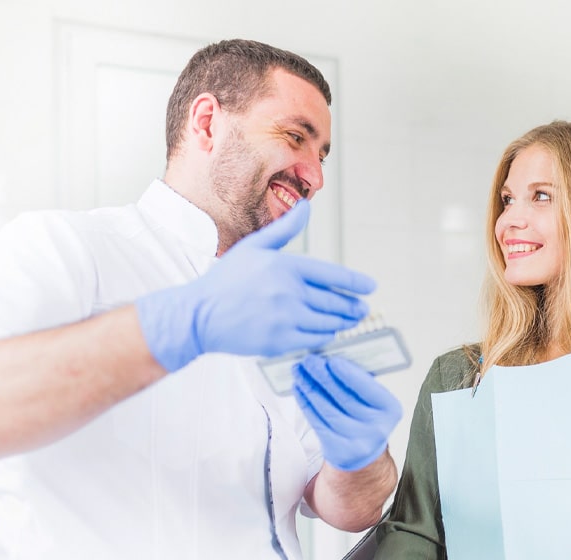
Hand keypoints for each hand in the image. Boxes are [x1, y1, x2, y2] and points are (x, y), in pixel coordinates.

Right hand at [136, 199, 374, 371]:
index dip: (355, 282)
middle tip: (362, 308)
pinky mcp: (280, 342)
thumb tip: (307, 206)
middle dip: (352, 306)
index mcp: (286, 267)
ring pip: (328, 322)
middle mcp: (289, 293)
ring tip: (350, 320)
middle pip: (333, 302)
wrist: (199, 315)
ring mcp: (286, 319)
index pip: (332, 275)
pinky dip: (325, 335)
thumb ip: (285, 230)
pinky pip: (313, 339)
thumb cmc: (227, 280)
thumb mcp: (255, 247)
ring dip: (342, 321)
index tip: (371, 287)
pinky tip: (328, 332)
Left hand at [292, 354, 401, 470]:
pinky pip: (317, 422)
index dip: (348, 373)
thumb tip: (331, 359)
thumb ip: (358, 382)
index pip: (367, 388)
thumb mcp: (372, 400)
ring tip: (299, 373)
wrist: (364, 452)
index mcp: (390, 409)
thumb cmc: (366, 416)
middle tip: (308, 361)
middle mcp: (377, 428)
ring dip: (310, 388)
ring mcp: (358, 442)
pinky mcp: (338, 450)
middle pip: (344, 398)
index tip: (331, 360)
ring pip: (327, 409)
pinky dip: (306, 403)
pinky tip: (299, 390)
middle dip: (323, 376)